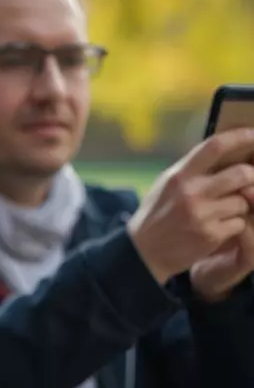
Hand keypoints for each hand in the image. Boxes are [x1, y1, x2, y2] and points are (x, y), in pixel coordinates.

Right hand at [128, 128, 253, 286]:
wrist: (144, 252)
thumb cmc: (157, 214)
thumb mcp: (166, 185)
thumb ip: (192, 169)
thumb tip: (224, 153)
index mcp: (180, 176)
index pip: (215, 146)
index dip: (240, 137)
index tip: (253, 135)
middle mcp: (191, 193)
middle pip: (242, 174)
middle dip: (251, 177)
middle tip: (247, 181)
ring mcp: (203, 215)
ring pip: (243, 201)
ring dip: (239, 205)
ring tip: (222, 212)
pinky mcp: (211, 235)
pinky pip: (239, 223)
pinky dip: (233, 225)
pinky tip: (218, 228)